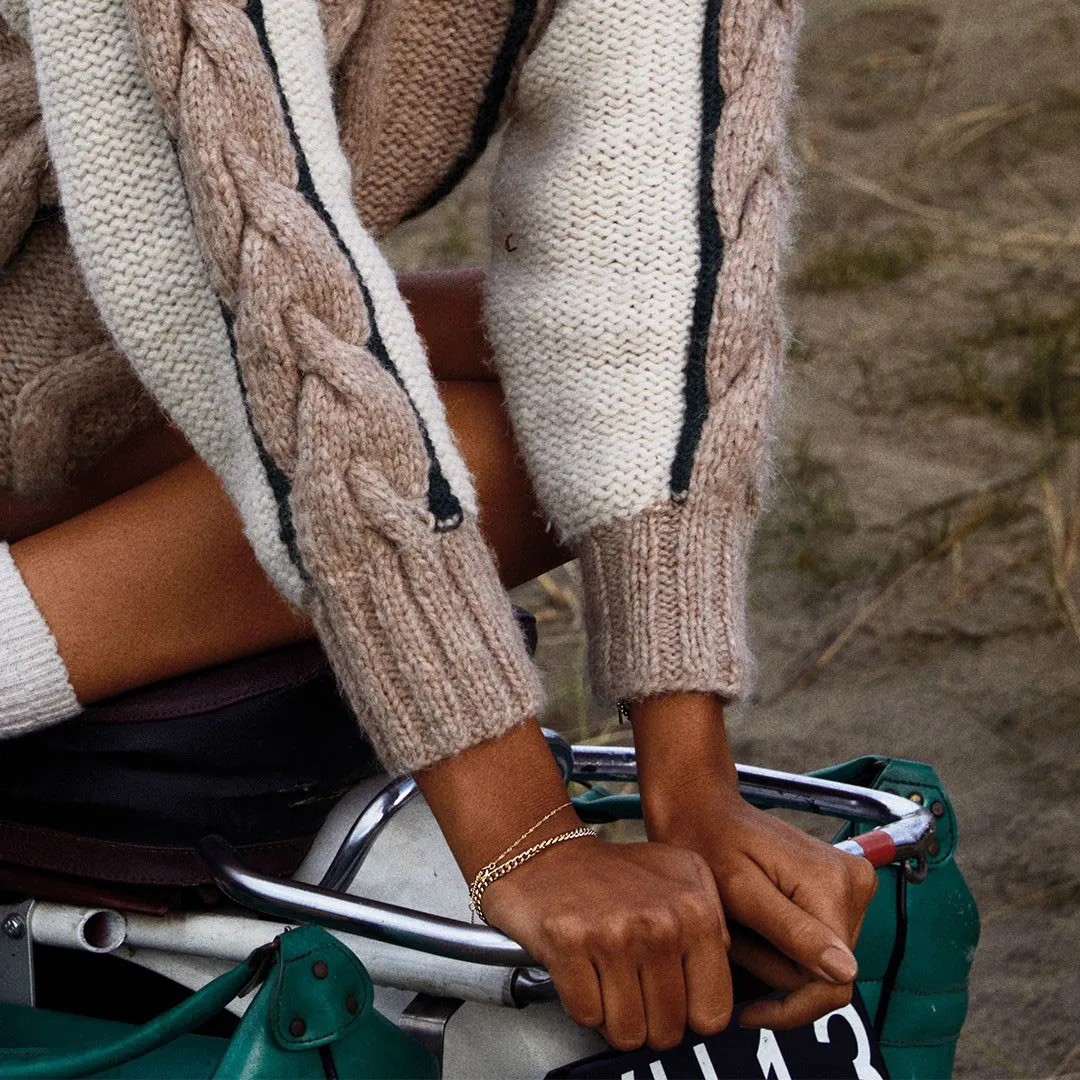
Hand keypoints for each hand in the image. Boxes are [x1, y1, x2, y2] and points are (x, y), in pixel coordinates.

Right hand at [483, 837, 733, 1050]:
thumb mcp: (684, 874)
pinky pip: (587, 1016)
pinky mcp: (567, 944)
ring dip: (614, 1016)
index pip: (712, 1015)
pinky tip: (583, 971)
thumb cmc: (618, 872)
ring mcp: (611, 935)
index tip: (671, 995)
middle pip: (667, 1031)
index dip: (689, 1014)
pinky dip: (582, 1003)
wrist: (548, 852)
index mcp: (694, 912)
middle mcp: (658, 925)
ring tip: (608, 979)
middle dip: (649, 1020)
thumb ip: (717, 922)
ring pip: (626, 1033)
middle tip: (632, 986)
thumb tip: (722, 973)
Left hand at [631, 694, 878, 1029]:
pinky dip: (779, 945)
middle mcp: (856, 883)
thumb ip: (792, 931)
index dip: (792, 1009)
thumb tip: (847, 973)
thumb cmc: (710, 842)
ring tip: (739, 926)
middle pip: (825, 974)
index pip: (835, 983)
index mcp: (836, 885)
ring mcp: (851, 885)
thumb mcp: (740, 890)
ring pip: (819, 962)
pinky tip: (752, 925)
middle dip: (773, 970)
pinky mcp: (840, 889)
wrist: (704, 808)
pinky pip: (817, 943)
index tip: (747, 1012)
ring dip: (773, 958)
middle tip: (731, 940)